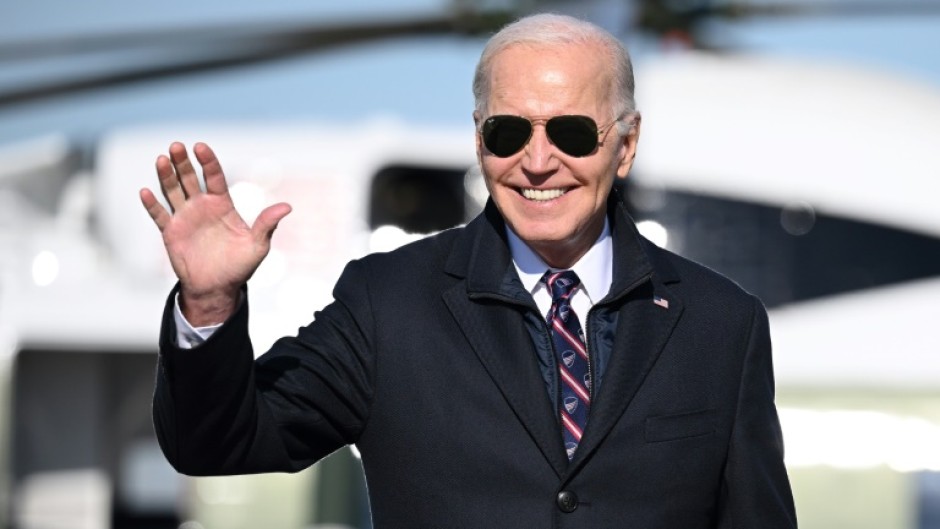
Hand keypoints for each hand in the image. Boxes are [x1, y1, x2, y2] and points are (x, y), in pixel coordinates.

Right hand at [140, 142, 290, 325]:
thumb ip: (267, 224)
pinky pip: (159, 215)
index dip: (207, 161)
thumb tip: (287, 207)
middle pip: (190, 178)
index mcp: (222, 205)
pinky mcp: (171, 232)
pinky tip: (145, 191)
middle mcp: (202, 207)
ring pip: (172, 191)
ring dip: (165, 175)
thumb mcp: (257, 245)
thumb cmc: (240, 266)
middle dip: (182, 162)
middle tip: (176, 146)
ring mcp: (185, 218)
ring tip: (160, 159)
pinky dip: (152, 204)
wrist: (217, 288)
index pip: (214, 177)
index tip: (200, 146)